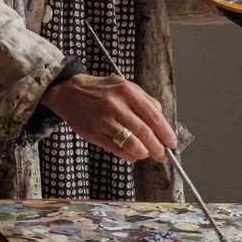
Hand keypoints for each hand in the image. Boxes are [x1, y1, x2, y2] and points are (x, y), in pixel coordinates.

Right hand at [44, 73, 177, 163]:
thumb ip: (144, 100)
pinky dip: (129, 155)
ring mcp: (103, 121)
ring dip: (144, 153)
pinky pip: (117, 149)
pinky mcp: (94, 134)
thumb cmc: (100, 91)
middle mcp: (115, 105)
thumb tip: (162, 119)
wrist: (69, 92)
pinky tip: (133, 154)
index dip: (166, 132)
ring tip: (147, 154)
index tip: (171, 142)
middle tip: (162, 154)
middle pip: (145, 132)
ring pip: (132, 144)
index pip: (153, 116)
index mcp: (126, 91)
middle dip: (158, 147)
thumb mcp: (124, 85)